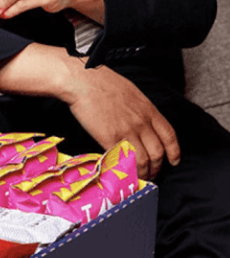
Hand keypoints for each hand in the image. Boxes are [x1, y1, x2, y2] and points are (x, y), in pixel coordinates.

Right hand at [60, 61, 179, 179]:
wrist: (83, 81)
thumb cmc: (103, 82)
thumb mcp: (131, 93)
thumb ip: (141, 109)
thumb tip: (143, 123)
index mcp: (148, 110)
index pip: (169, 136)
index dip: (174, 152)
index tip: (173, 161)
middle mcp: (141, 122)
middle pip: (157, 152)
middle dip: (157, 168)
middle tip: (151, 174)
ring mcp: (126, 131)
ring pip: (142, 160)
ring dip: (142, 172)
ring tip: (137, 177)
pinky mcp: (109, 137)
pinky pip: (122, 158)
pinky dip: (125, 169)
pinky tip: (123, 172)